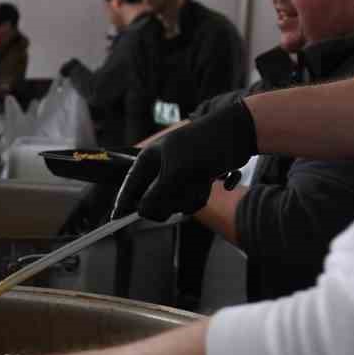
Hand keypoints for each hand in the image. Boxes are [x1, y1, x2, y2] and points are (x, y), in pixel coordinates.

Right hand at [113, 100, 255, 219]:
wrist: (239, 134)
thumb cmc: (203, 148)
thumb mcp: (175, 174)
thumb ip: (156, 196)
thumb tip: (142, 212)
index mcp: (150, 159)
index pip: (130, 185)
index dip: (123, 203)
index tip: (115, 219)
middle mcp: (162, 167)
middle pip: (152, 200)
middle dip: (167, 202)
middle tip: (177, 197)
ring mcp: (179, 175)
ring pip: (174, 203)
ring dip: (188, 199)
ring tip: (201, 182)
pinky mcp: (195, 181)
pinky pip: (191, 201)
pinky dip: (200, 196)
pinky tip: (212, 181)